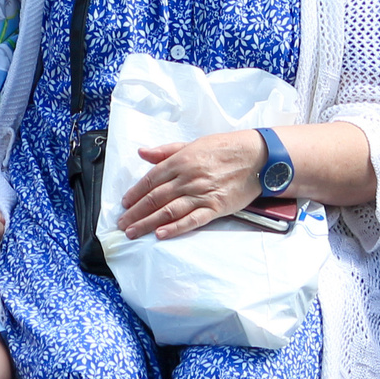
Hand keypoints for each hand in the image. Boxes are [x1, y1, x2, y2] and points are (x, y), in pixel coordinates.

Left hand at [118, 129, 260, 239]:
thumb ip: (166, 151)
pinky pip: (192, 220)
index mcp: (181, 161)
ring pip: (168, 211)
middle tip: (122, 224)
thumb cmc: (226, 148)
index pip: (150, 180)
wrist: (258, 157)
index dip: (135, 193)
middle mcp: (187, 178)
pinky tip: (161, 234)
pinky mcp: (216, 207)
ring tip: (133, 232)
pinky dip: (175, 228)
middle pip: (155, 198)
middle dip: (135, 212)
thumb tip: (142, 152)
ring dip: (147, 223)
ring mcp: (201, 194)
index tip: (124, 204)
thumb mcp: (193, 144)